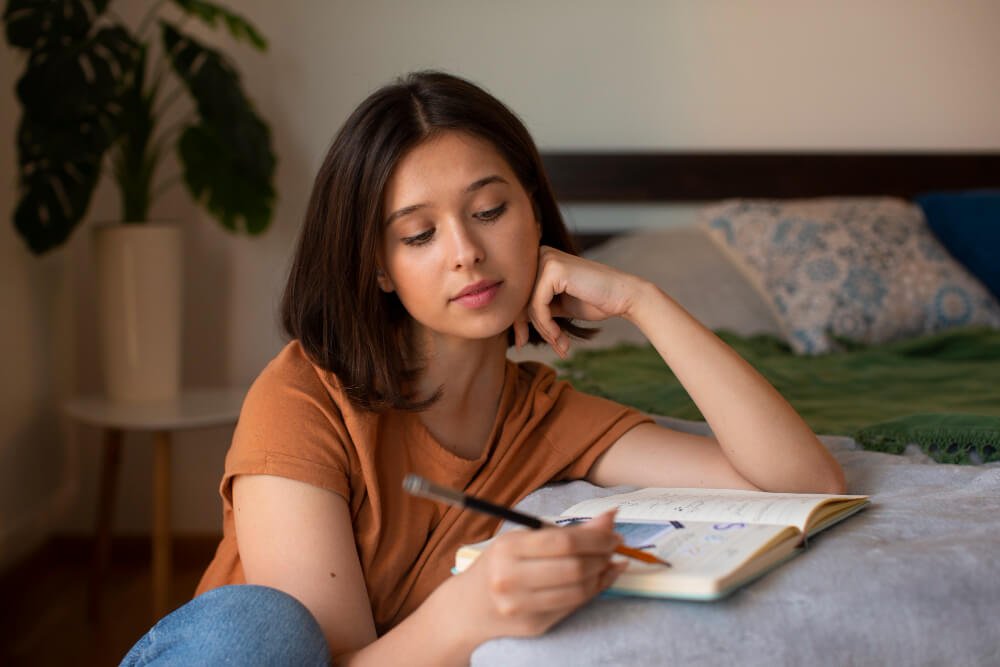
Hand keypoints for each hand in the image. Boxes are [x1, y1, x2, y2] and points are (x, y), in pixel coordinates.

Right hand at [449, 510, 626, 640]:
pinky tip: (599, 579)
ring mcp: (521, 606)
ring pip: (578, 590)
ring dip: (602, 574)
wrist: (470, 606)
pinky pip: (573, 606)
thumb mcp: (524, 539)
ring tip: (608, 562)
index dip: (596, 538)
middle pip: (574, 568)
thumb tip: (611, 517)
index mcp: (508, 548)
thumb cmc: (502, 564)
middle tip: (614, 546)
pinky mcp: (533, 625)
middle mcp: (511, 578)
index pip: (564, 542)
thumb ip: (567, 531)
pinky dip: (593, 591)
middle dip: (603, 555)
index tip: (613, 533)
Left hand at [513, 246, 646, 357]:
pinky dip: (546, 325)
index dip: (518, 321)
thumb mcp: (557, 304)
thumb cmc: (594, 300)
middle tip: (535, 346)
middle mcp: (540, 254)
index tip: (522, 342)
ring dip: (543, 330)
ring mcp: (546, 258)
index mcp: (539, 259)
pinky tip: (558, 335)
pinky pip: (537, 305)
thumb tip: (510, 325)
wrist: (623, 297)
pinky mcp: (553, 269)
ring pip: (527, 305)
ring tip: (559, 343)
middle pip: (518, 298)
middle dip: (527, 328)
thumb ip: (536, 308)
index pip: (517, 294)